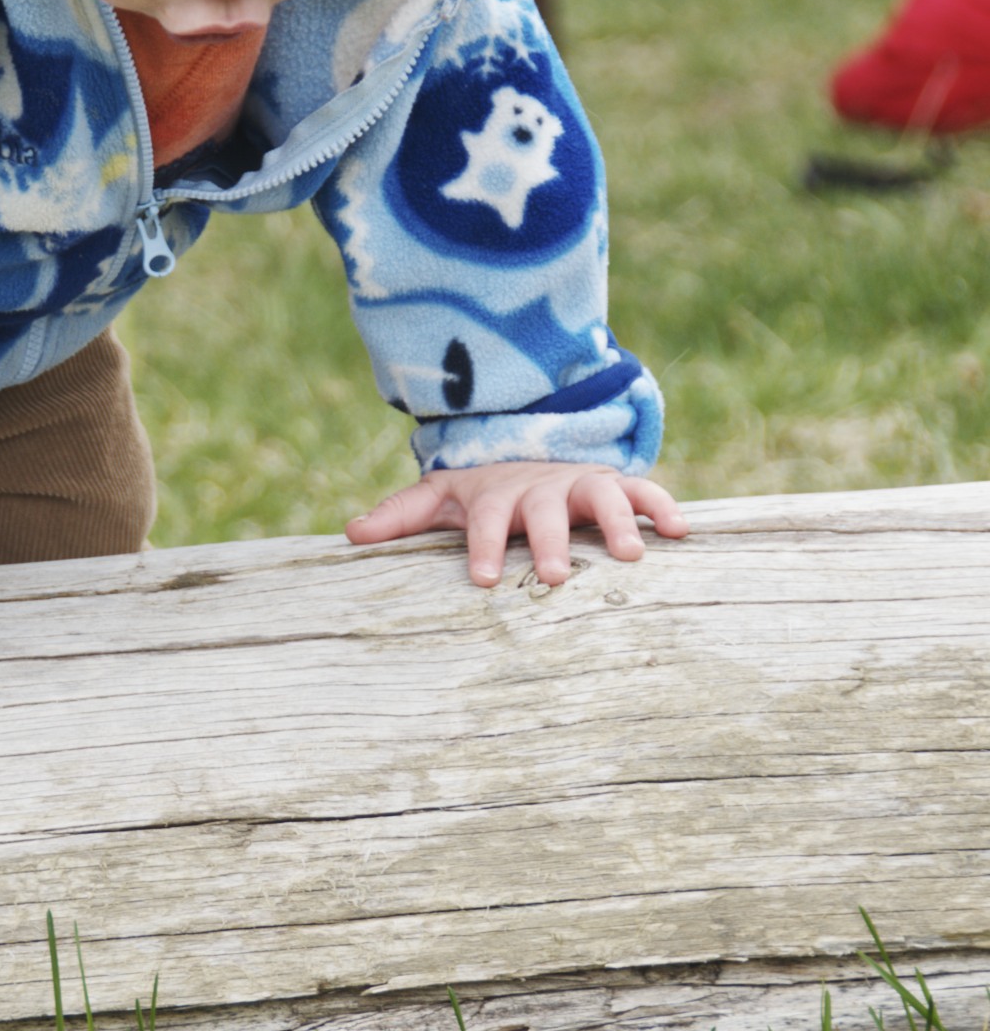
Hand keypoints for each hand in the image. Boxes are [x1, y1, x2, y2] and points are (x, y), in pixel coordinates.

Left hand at [346, 460, 685, 587]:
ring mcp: (581, 484)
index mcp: (496, 495)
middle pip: (546, 512)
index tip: (483, 579)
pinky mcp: (616, 485)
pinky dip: (663, 505)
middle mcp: (541, 488)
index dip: (483, 545)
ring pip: (602, 497)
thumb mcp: (440, 497)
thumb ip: (399, 515)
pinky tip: (682, 532)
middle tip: (553, 576)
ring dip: (618, 523)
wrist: (528, 451)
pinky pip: (645, 490)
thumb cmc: (482, 492)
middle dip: (550, 542)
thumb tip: (349, 534)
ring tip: (631, 557)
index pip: (485, 520)